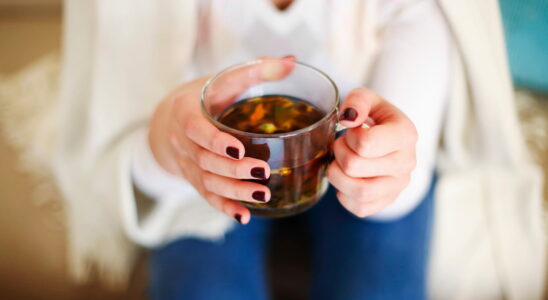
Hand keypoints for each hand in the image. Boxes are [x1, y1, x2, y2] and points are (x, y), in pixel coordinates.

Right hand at [148, 57, 295, 223]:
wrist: (171, 119)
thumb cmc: (203, 98)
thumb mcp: (222, 81)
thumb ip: (255, 71)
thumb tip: (290, 61)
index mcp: (185, 114)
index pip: (195, 130)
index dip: (214, 141)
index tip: (237, 149)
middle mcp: (183, 144)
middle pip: (204, 162)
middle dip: (233, 170)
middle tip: (262, 172)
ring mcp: (188, 165)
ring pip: (207, 183)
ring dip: (234, 192)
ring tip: (262, 195)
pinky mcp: (196, 180)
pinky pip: (208, 197)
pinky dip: (225, 207)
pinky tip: (244, 216)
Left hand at [328, 88, 417, 217]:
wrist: (387, 138)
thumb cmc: (375, 118)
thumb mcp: (368, 99)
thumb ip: (358, 100)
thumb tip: (349, 119)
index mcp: (405, 134)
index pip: (365, 144)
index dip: (349, 137)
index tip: (351, 132)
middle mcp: (407, 162)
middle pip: (355, 167)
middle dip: (338, 154)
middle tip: (341, 146)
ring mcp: (399, 185)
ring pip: (360, 193)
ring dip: (338, 177)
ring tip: (339, 164)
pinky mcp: (388, 200)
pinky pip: (360, 208)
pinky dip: (345, 196)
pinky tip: (347, 180)